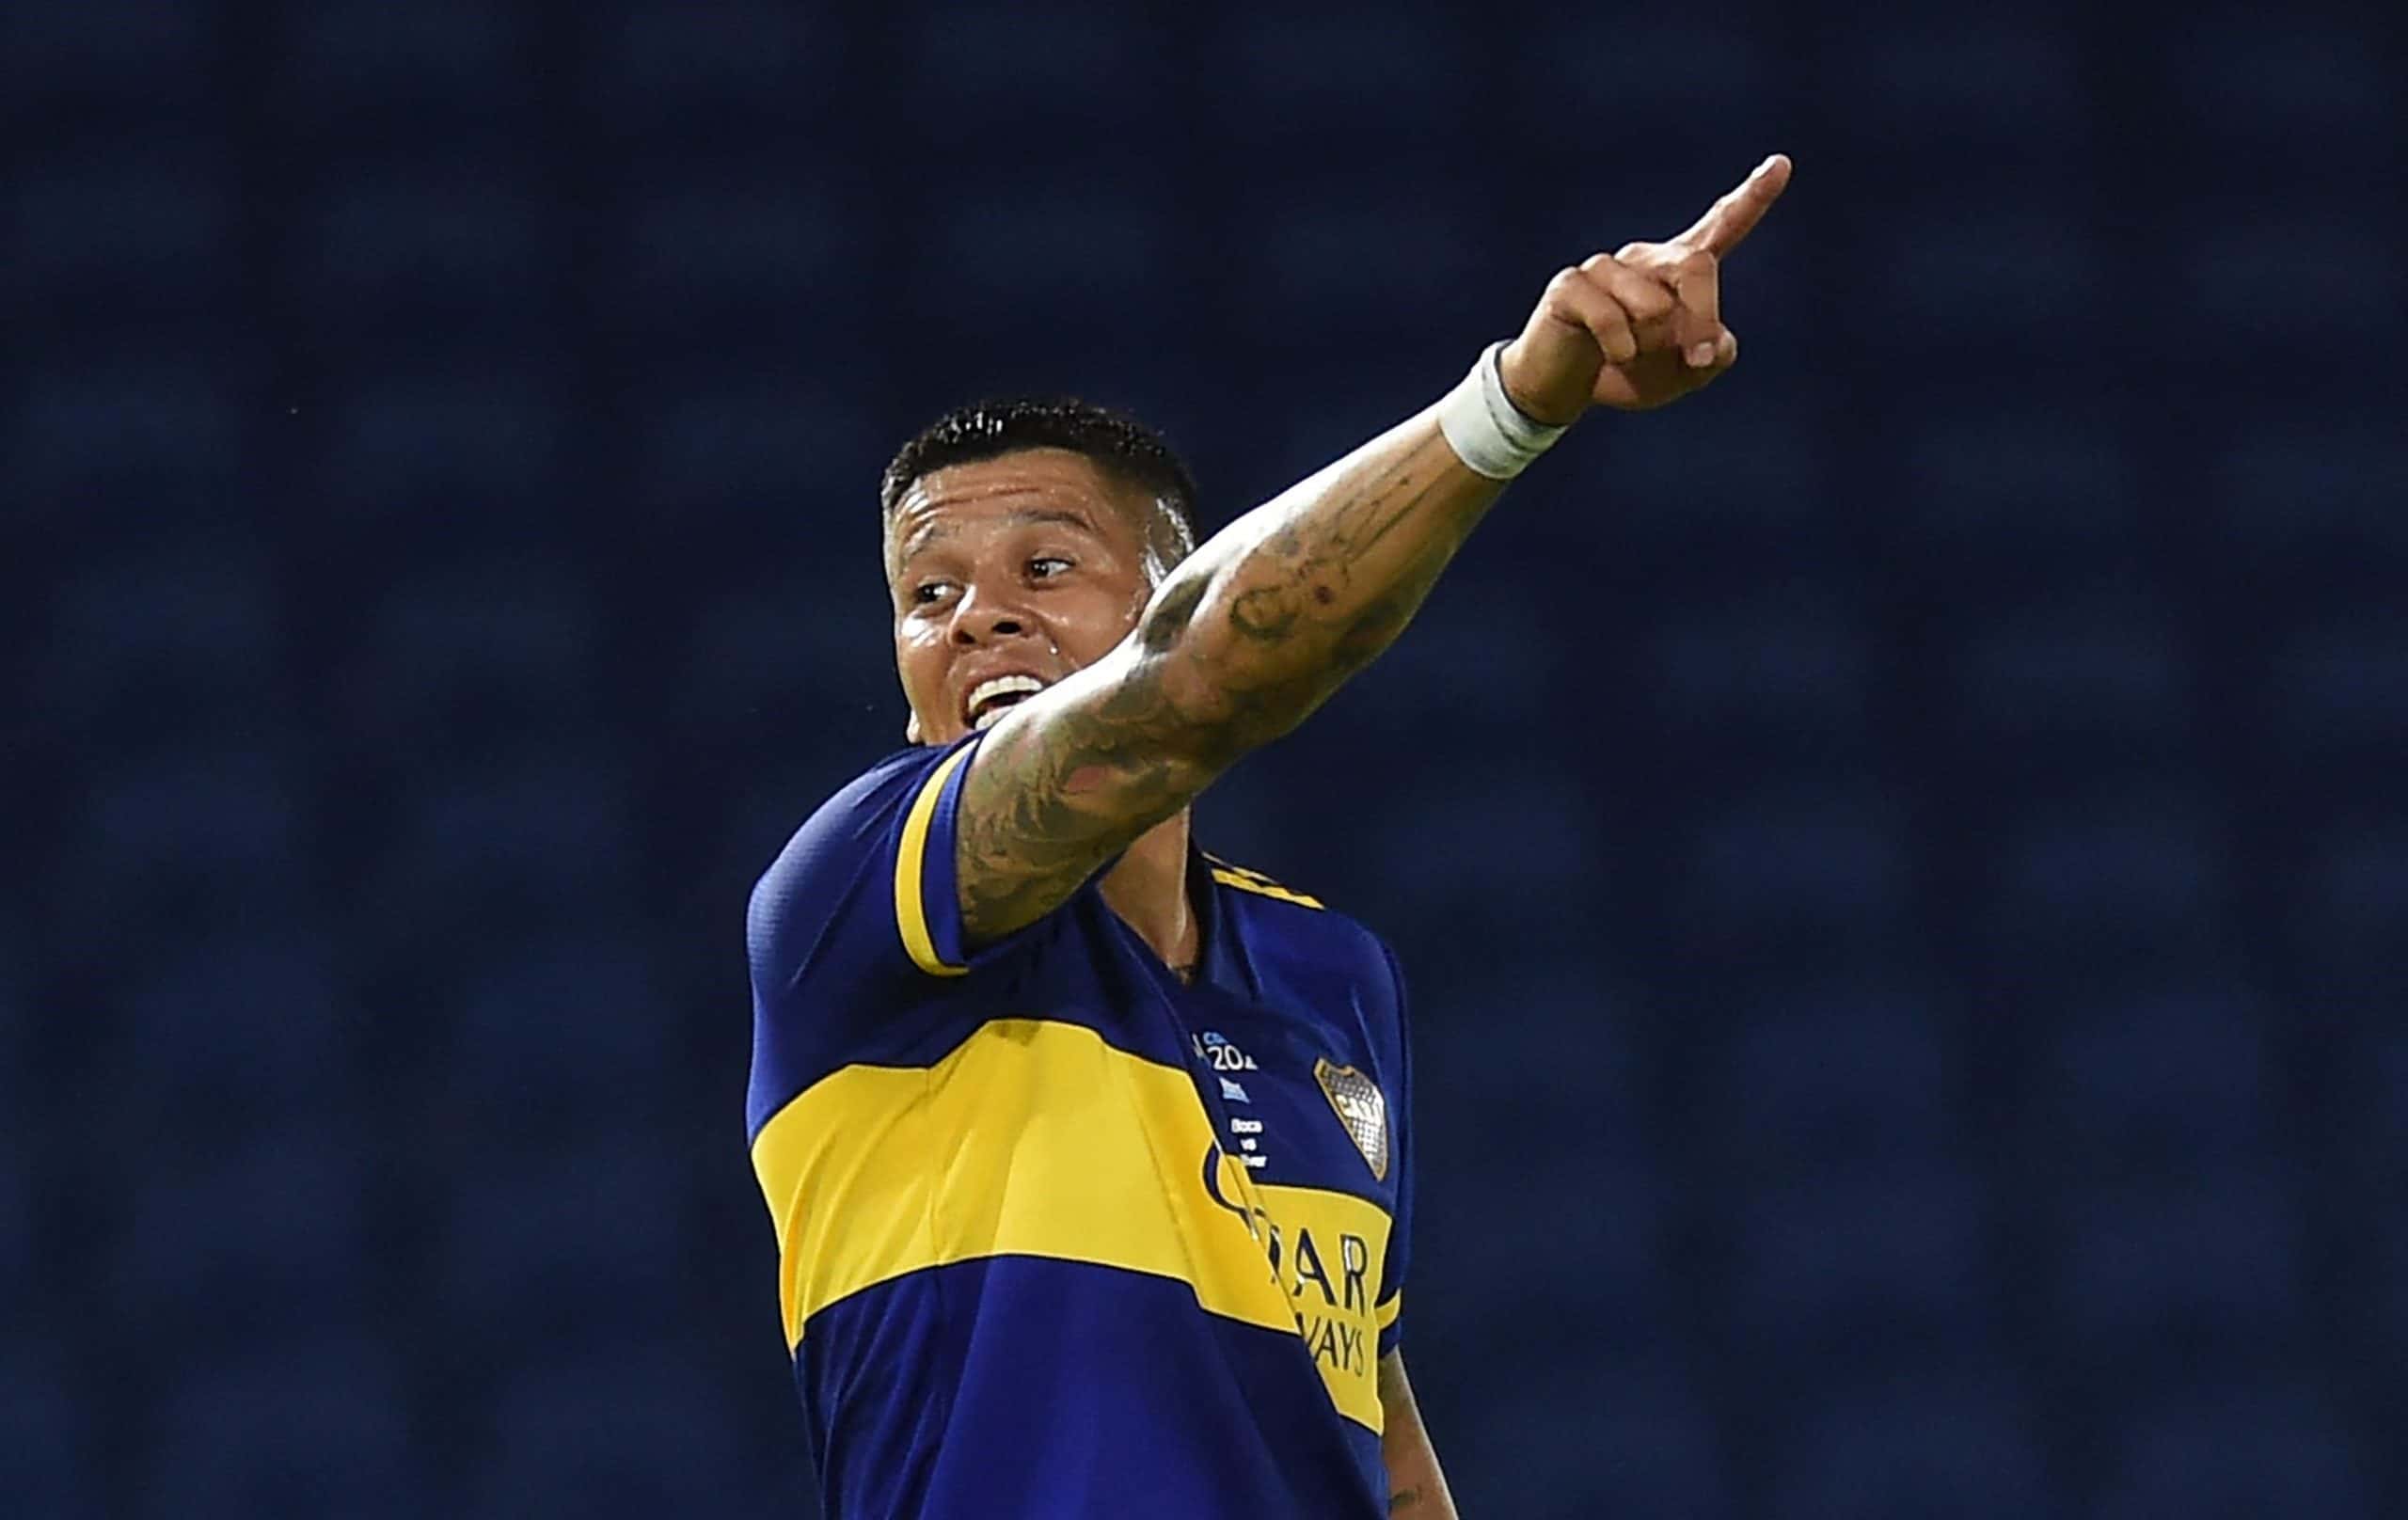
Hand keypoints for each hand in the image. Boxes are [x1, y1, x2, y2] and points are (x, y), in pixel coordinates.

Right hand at [1497, 154, 1791, 420]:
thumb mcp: (1682, 376)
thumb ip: (1713, 356)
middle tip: (1697, 362)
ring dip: (1651, 347)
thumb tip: (1714, 342)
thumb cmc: (1625, 374)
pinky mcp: (1570, 285)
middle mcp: (1645, 259)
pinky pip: (1612, 320)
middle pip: (1695, 265)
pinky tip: (1609, 357)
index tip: (1782, 165)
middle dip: (1701, 319)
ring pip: (1653, 305)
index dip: (1753, 197)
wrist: (1559, 388)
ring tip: (1629, 357)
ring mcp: (1605, 267)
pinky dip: (1621, 351)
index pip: (1721, 226)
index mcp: (1677, 270)